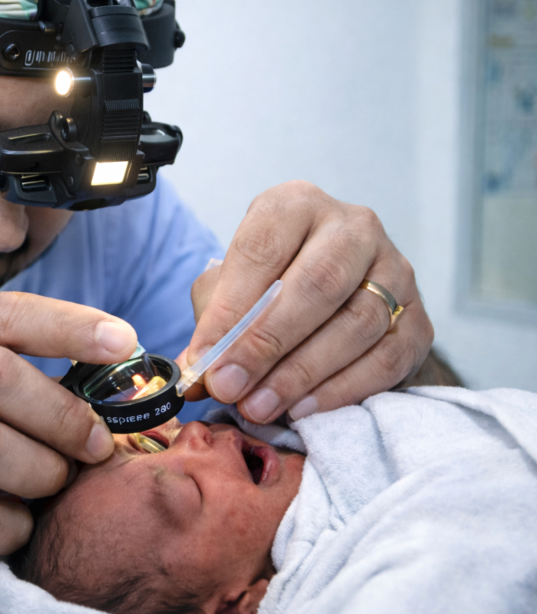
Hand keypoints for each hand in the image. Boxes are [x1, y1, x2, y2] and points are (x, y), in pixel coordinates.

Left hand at [181, 181, 432, 423]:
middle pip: (316, 284)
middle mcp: (353, 227)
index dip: (231, 308)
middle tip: (230, 387)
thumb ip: (212, 325)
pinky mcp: (419, 318)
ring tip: (260, 405)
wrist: (339, 303)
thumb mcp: (231, 292)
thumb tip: (194, 373)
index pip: (262, 249)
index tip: (206, 357)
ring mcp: (395, 270)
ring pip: (355, 323)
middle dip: (266, 343)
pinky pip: (386, 357)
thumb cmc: (271, 290)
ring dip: (300, 373)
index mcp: (297, 205)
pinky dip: (341, 389)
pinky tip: (303, 408)